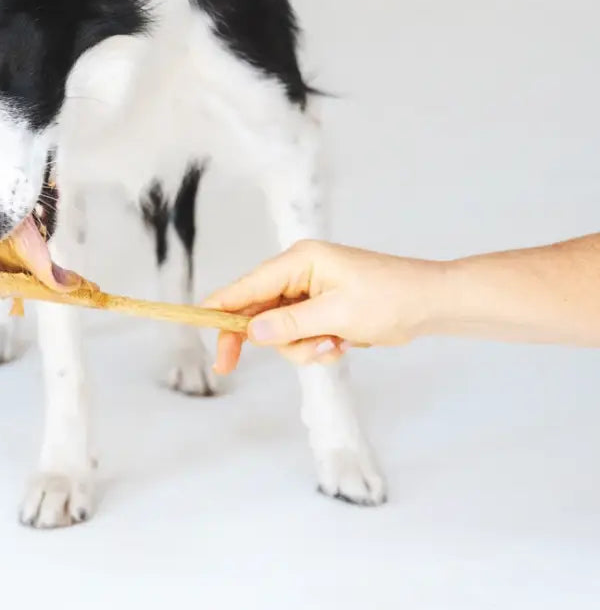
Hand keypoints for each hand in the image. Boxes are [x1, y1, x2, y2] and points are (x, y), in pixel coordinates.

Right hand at [203, 240, 443, 371]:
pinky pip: (300, 335)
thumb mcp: (338, 314)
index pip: (248, 285)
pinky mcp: (321, 310)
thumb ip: (291, 323)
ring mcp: (310, 292)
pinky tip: (341, 345)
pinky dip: (314, 347)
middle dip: (265, 338)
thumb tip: (252, 331)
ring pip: (279, 329)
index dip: (220, 307)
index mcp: (300, 261)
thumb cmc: (390, 298)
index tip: (197, 325)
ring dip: (300, 347)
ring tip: (334, 346)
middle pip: (257, 309)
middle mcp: (299, 273)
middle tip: (228, 367)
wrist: (430, 303)